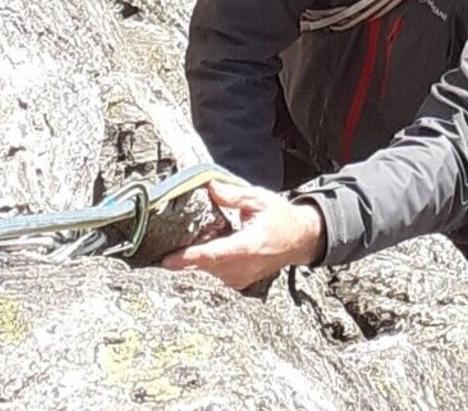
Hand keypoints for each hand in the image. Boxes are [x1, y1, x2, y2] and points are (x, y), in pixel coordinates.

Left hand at [160, 180, 324, 289]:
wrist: (300, 239)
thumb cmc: (281, 218)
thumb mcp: (259, 199)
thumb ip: (233, 195)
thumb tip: (210, 187)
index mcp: (248, 246)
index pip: (213, 255)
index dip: (188, 257)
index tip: (167, 260)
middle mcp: (244, 266)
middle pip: (205, 263)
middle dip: (186, 253)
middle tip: (170, 240)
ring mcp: (242, 277)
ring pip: (208, 269)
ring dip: (199, 255)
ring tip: (202, 237)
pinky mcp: (239, 281)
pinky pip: (216, 272)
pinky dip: (210, 260)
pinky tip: (214, 245)